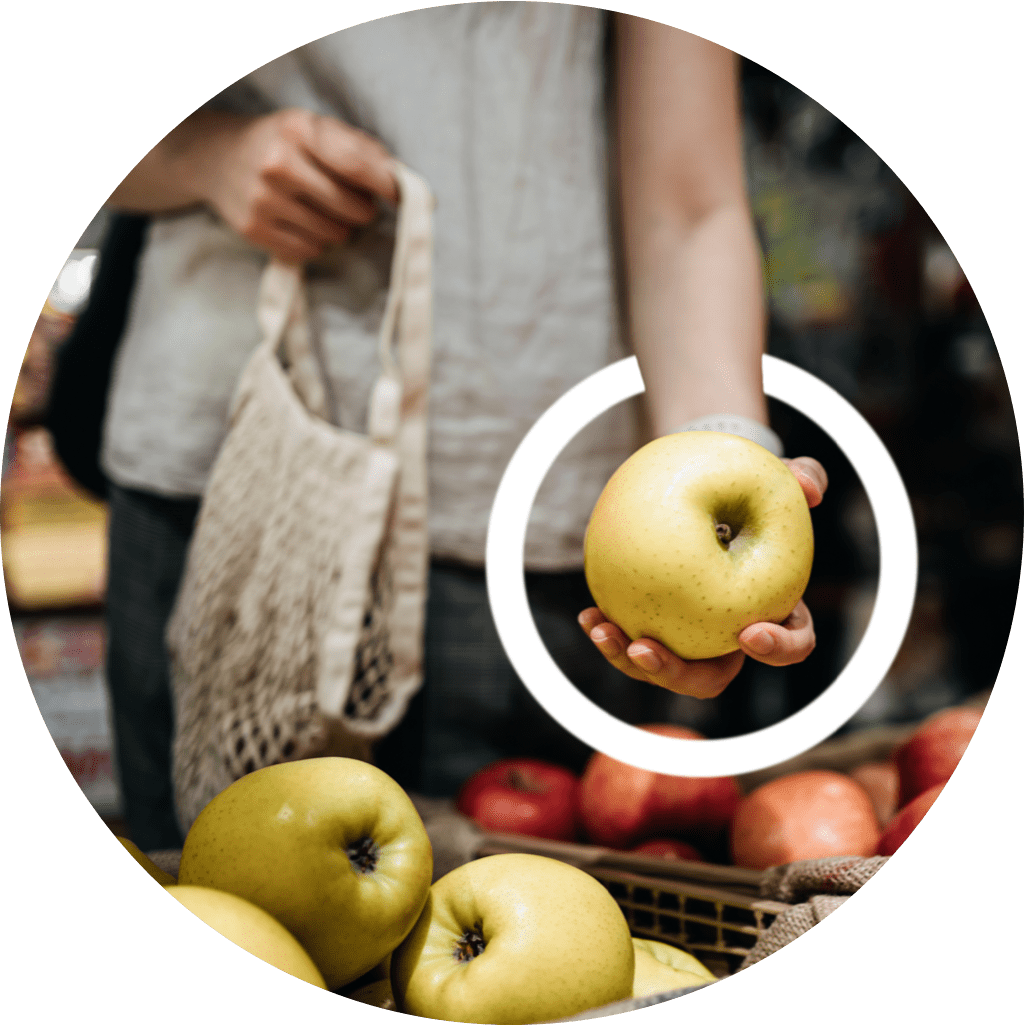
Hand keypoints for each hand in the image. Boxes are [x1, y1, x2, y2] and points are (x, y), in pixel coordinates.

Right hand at [197, 108, 399, 262]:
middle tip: (352, 203)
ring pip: (334, 235)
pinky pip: (310, 251)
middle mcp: (278, 164)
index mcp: (298, 130)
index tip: (406, 197)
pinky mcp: (254, 230)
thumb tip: (402, 181)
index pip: (356, 165)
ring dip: (339, 228)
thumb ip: (360, 150)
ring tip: (320, 210)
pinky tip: (301, 223)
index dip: (387, 186)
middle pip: (352, 209)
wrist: (216, 159)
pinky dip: (315, 242)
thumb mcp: (315, 129)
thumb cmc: (281, 144)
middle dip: (362, 211)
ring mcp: (263, 200)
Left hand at [579, 455, 827, 698]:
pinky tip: (588, 616)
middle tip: (645, 649)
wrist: (710, 491)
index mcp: (776, 612)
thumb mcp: (783, 476)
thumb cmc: (753, 489)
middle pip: (710, 677)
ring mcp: (690, 637)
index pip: (789, 644)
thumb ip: (802, 477)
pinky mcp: (655, 625)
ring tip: (603, 631)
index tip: (748, 633)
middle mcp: (731, 636)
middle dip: (676, 674)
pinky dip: (608, 633)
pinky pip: (631, 640)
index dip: (775, 649)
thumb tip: (810, 487)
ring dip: (628, 659)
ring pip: (662, 668)